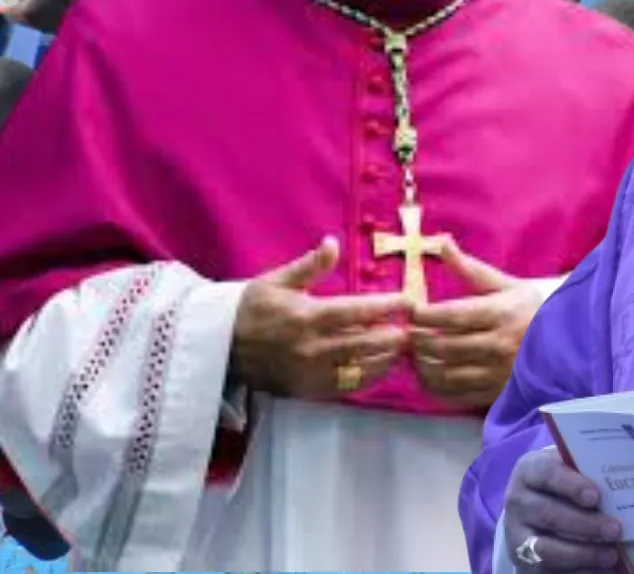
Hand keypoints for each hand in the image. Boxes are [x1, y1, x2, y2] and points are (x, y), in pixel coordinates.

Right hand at [230, 237, 407, 398]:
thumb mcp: (277, 280)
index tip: (409, 300)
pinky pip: (347, 387)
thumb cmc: (252, 307)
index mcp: (307, 316)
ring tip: (405, 346)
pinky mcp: (307, 390)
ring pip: (361, 368)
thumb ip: (310, 265)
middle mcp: (312, 347)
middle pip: (367, 343)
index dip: (387, 306)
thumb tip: (333, 243)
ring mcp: (310, 372)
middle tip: (415, 326)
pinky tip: (382, 366)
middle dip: (395, 334)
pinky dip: (369, 377)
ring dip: (387, 357)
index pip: (358, 312)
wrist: (218, 346)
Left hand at [409, 245, 543, 407]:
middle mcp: (500, 344)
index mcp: (502, 312)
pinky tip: (428, 375)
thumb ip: (470, 268)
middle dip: (418, 339)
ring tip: (414, 353)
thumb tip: (442, 243)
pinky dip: (435, 387)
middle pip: (444, 345)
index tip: (412, 310)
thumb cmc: (534, 305)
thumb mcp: (506, 284)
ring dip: (422, 364)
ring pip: (446, 373)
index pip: (452, 315)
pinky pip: (457, 394)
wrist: (571, 336)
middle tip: (406, 333)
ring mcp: (499, 371)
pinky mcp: (498, 392)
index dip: (424, 314)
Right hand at [504, 448, 623, 573]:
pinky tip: (603, 570)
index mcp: (529, 470)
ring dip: (582, 553)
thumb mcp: (572, 469)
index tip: (596, 497)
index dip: (571, 485)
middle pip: (549, 514)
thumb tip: (626, 481)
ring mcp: (516, 534)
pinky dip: (579, 572)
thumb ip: (590, 471)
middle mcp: (517, 501)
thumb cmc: (566, 481)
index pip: (546, 473)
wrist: (537, 506)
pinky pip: (548, 570)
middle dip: (586, 525)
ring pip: (546, 548)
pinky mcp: (523, 561)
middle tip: (616, 530)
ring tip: (612, 555)